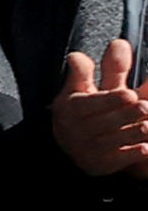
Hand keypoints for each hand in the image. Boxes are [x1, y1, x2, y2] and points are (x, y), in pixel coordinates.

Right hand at [58, 38, 147, 178]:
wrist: (82, 148)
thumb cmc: (91, 112)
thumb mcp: (95, 88)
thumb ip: (111, 68)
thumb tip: (119, 43)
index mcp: (69, 107)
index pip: (88, 104)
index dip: (110, 100)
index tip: (130, 95)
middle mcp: (72, 130)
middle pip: (101, 122)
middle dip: (125, 115)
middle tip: (144, 107)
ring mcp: (84, 150)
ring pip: (110, 141)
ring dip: (132, 133)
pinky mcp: (97, 166)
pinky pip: (115, 160)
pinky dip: (131, 155)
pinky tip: (145, 148)